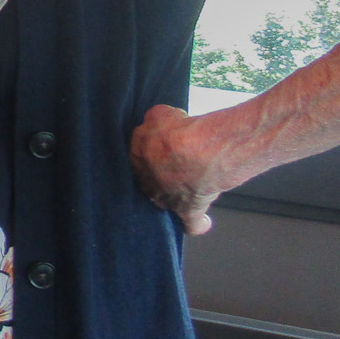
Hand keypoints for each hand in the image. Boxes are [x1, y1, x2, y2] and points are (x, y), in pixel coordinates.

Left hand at [129, 105, 228, 235]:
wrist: (201, 152)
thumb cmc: (180, 132)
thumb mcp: (160, 114)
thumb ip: (155, 120)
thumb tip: (158, 122)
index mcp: (136, 159)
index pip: (140, 156)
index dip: (153, 151)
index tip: (164, 147)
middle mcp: (147, 182)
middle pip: (151, 180)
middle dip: (160, 174)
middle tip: (176, 164)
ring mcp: (166, 200)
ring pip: (167, 200)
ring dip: (175, 194)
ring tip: (187, 186)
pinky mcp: (189, 210)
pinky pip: (192, 224)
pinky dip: (198, 224)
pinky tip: (203, 223)